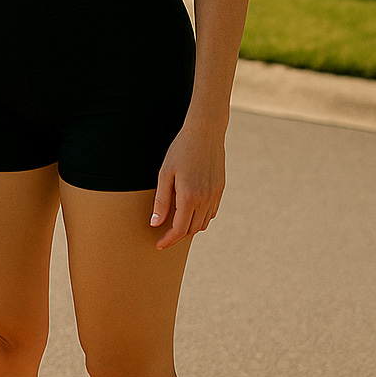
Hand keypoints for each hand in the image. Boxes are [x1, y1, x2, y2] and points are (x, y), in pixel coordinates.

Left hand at [150, 124, 225, 249]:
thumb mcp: (165, 174)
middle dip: (177, 236)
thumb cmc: (180, 150)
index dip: (168, 240)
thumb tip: (155, 224)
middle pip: (192, 230)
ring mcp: (215, 195)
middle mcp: (205, 199)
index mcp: (189, 196)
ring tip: (176, 224)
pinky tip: (190, 211)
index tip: (159, 244)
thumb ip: (161, 201)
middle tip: (164, 235)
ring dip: (190, 228)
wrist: (205, 132)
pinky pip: (211, 212)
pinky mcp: (220, 189)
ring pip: (203, 223)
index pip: (179, 229)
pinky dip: (201, 218)